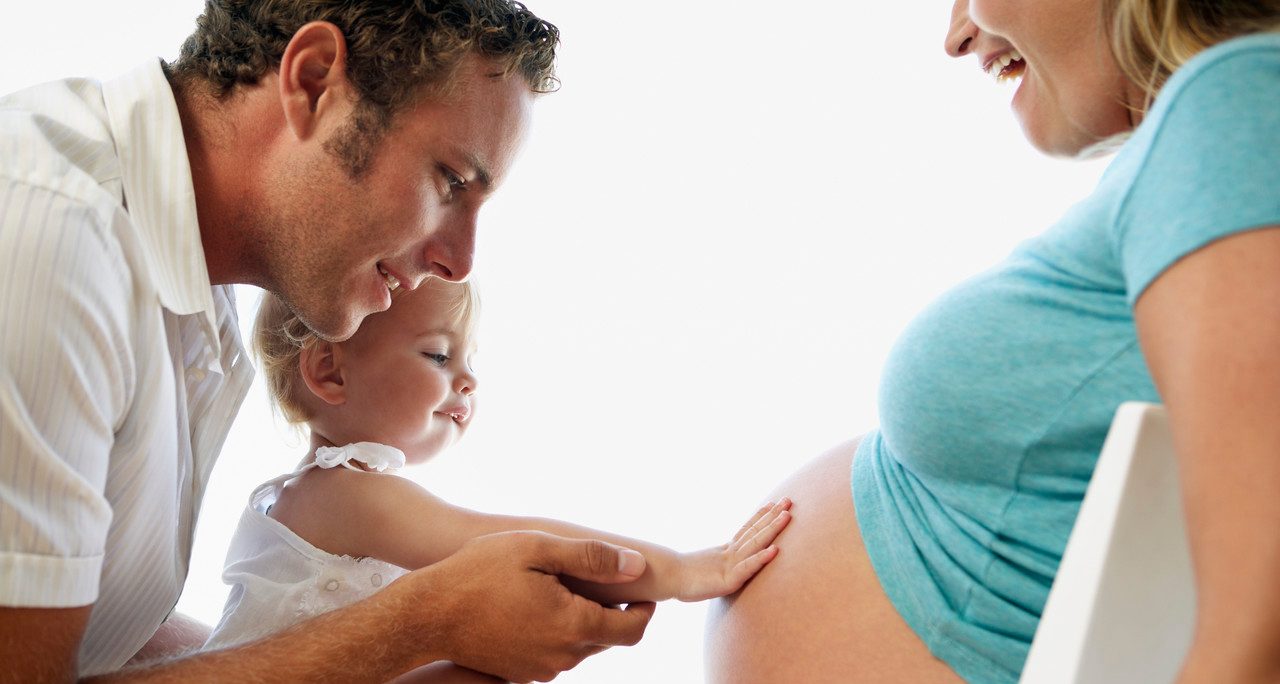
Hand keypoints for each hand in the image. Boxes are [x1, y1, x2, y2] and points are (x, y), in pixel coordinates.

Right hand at [407, 530, 656, 682]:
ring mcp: (540, 669)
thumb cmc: (479, 574)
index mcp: (573, 625)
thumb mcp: (537, 549)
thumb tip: (635, 565)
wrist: (428, 614)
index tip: (642, 591)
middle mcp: (562, 656)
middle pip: (609, 639)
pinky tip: (539, 606)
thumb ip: (592, 558)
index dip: (645, 610)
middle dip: (614, 613)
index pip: (633, 629)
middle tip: (601, 582)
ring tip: (563, 589)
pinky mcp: (521, 674)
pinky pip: (555, 654)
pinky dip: (559, 633)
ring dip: (584, 622)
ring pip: (582, 648)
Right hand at [676, 498, 791, 601]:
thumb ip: (716, 565)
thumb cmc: (682, 577)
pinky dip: (761, 558)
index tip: (774, 503)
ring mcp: (730, 565)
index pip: (746, 530)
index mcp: (725, 551)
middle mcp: (730, 553)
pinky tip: (775, 550)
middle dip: (773, 516)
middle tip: (788, 500)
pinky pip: (747, 568)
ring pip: (755, 543)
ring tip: (787, 515)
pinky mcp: (728, 580)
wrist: (666, 579)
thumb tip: (717, 564)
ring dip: (772, 528)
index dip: (761, 516)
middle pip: (755, 531)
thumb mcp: (706, 569)